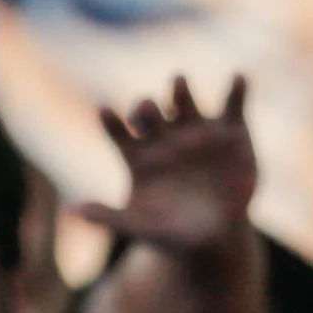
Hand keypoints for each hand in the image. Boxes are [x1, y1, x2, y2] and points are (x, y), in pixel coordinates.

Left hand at [78, 75, 255, 261]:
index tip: (104, 111)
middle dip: (145, 108)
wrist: (214, 234)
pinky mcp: (230, 131)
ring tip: (177, 81)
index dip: (111, 122)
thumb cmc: (170, 231)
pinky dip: (236, 89)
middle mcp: (164, 136)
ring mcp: (197, 131)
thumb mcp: (140, 227)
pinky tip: (239, 78)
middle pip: (148, 112)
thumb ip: (109, 218)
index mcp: (139, 154)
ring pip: (184, 101)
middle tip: (147, 108)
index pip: (118, 132)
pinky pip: (232, 104)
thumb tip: (73, 212)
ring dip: (179, 90)